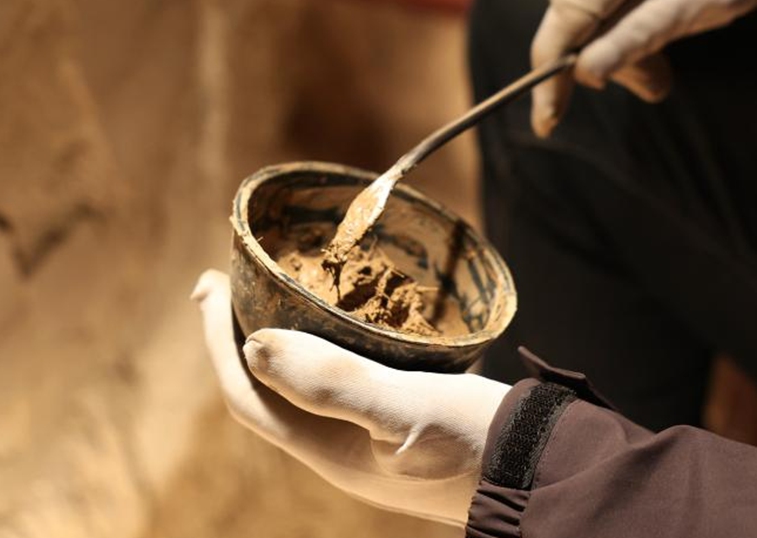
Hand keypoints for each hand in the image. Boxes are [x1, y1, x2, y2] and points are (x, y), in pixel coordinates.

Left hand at [192, 270, 509, 526]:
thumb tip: (255, 345)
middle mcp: (340, 449)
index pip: (246, 395)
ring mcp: (372, 441)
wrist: (550, 475)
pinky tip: (347, 318)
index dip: (217, 341)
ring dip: (281, 340)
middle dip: (238, 337)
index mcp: (328, 452)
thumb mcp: (407, 411)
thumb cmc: (483, 444)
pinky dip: (329, 345)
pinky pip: (346, 381)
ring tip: (273, 292)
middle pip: (268, 391)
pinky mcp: (405, 426)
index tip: (206, 285)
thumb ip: (333, 383)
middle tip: (226, 282)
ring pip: (306, 386)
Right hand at [531, 0, 756, 135]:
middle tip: (652, 85)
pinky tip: (653, 33)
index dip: (554, 65)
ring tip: (660, 73)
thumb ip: (640, 36)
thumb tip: (585, 75)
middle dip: (599, 51)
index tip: (548, 119)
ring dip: (615, 36)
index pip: (572, 4)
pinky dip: (624, 11)